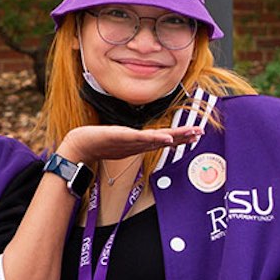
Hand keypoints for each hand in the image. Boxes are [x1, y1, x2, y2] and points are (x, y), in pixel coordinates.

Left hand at [58, 123, 202, 163]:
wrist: (79, 146)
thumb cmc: (97, 142)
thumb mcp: (118, 139)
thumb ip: (131, 138)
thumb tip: (140, 135)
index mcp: (138, 143)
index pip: (163, 139)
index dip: (180, 137)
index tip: (196, 134)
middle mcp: (136, 144)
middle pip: (164, 140)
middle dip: (183, 137)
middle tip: (200, 133)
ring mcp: (129, 142)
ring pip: (155, 139)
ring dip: (173, 137)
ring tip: (189, 134)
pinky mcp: (120, 137)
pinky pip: (139, 138)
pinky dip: (153, 138)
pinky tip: (165, 137)